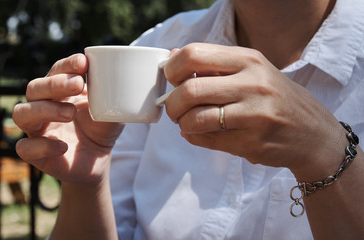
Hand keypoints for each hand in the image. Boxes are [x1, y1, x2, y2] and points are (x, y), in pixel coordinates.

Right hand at [13, 54, 123, 184]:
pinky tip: (63, 146)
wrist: (99, 160)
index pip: (56, 71)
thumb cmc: (102, 129)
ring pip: (22, 113)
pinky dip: (42, 146)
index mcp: (61, 91)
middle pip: (34, 88)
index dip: (66, 65)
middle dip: (54, 84)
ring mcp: (38, 130)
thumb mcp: (113, 110)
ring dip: (44, 109)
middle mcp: (44, 107)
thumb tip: (124, 78)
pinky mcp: (37, 154)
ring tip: (70, 113)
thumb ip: (115, 95)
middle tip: (77, 84)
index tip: (83, 62)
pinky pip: (25, 148)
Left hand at [164, 43, 345, 179]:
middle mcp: (253, 84)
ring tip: (185, 122)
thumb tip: (171, 58)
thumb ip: (213, 64)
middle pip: (190, 90)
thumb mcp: (251, 70)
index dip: (173, 69)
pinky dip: (193, 137)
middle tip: (173, 108)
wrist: (313, 133)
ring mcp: (254, 115)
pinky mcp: (252, 142)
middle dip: (172, 103)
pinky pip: (207, 140)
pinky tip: (198, 133)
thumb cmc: (275, 98)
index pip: (194, 55)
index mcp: (249, 59)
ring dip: (181, 123)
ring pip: (195, 119)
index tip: (171, 80)